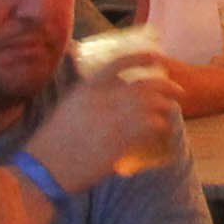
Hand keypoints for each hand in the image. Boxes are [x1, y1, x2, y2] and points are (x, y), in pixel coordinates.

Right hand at [23, 68, 165, 188]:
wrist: (46, 167)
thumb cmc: (53, 141)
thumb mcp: (68, 107)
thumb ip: (90, 96)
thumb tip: (112, 91)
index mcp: (88, 87)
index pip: (121, 63)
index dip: (143, 57)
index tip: (158, 57)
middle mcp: (104, 98)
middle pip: (145, 84)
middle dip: (166, 86)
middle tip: (178, 91)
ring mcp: (114, 118)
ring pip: (152, 105)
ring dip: (166, 106)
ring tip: (172, 110)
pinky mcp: (122, 139)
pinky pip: (151, 126)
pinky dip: (160, 126)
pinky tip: (162, 129)